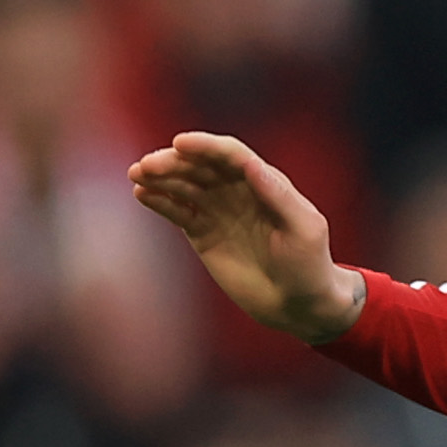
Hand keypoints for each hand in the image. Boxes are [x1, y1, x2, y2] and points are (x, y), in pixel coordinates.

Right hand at [127, 132, 364, 341]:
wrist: (299, 304)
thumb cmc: (309, 265)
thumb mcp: (304, 230)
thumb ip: (278, 196)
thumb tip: (250, 164)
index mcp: (265, 182)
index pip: (230, 155)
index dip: (205, 146)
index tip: (179, 143)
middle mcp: (237, 190)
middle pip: (200, 166)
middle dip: (173, 161)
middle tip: (147, 166)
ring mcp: (218, 210)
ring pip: (183, 185)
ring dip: (159, 177)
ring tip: (137, 175)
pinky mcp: (202, 232)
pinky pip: (176, 210)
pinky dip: (159, 200)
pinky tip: (142, 194)